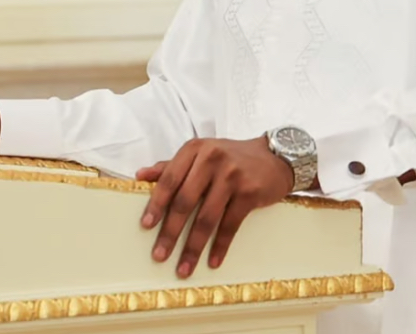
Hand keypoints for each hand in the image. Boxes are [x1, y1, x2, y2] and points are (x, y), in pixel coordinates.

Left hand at [135, 136, 293, 277]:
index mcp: (195, 149)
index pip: (170, 179)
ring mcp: (232, 175)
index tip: (146, 226)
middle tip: (159, 255)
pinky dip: (220, 245)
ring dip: (194, 246)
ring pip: (207, 217)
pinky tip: (213, 261)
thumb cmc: (231, 157)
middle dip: (171, 232)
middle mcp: (212, 159)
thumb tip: (141, 175)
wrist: (275, 157)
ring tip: (183, 267)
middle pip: (186, 201)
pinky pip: (230, 224)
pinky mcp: (250, 192)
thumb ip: (172, 165)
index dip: (157, 204)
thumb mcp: (201, 154)